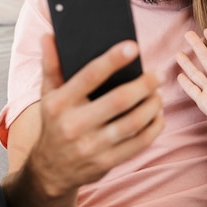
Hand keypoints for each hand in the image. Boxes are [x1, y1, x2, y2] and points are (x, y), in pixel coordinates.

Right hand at [31, 33, 164, 196]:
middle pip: (119, 100)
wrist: (49, 171)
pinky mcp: (106, 163)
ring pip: (133, 123)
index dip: (112, 60)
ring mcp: (90, 147)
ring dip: (152, 106)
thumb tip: (49, 35)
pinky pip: (138, 144)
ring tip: (159, 94)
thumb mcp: (47, 95)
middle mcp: (73, 125)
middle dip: (144, 84)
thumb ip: (51, 65)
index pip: (89, 76)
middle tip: (158, 74)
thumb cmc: (54, 122)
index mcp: (59, 103)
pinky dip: (154, 128)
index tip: (133, 46)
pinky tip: (158, 116)